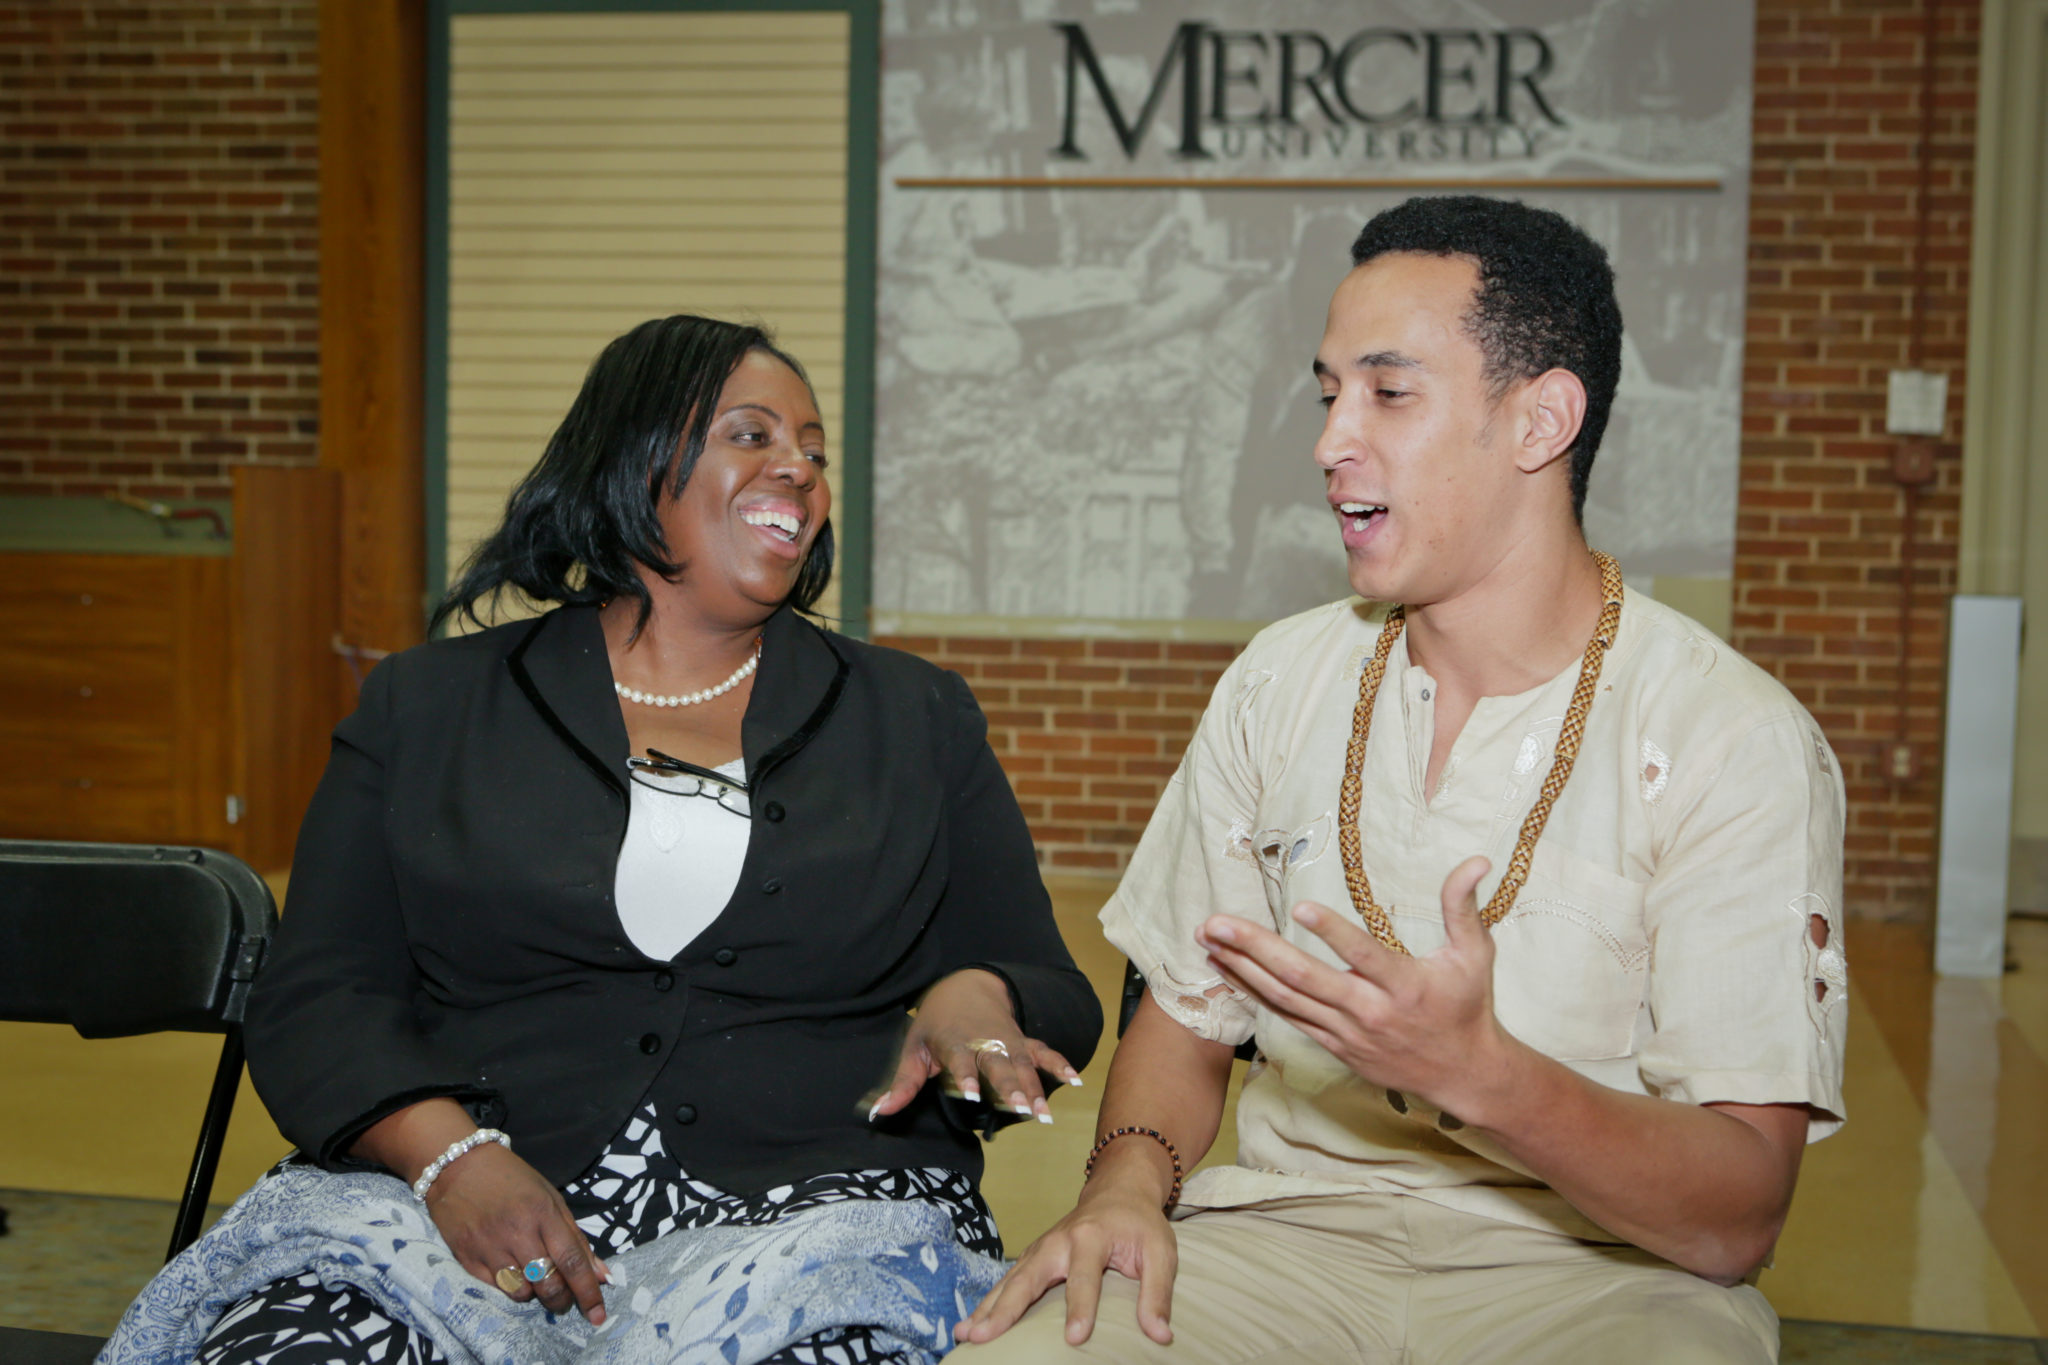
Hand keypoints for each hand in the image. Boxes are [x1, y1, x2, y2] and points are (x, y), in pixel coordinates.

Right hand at [423, 1143, 609, 1324]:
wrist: (458, 1165)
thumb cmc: (511, 1179)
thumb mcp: (550, 1197)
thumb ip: (576, 1238)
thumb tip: (601, 1275)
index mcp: (543, 1212)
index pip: (572, 1261)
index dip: (588, 1292)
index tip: (598, 1315)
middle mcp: (517, 1231)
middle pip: (548, 1285)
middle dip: (561, 1300)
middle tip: (563, 1296)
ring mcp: (489, 1246)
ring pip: (521, 1293)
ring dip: (534, 1294)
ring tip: (533, 1277)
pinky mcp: (466, 1257)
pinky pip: (495, 1290)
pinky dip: (508, 1287)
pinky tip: (509, 1270)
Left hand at [868, 968, 1080, 1124]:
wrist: (966, 985)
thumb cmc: (935, 1023)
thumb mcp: (914, 1048)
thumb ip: (903, 1082)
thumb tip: (879, 1113)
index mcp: (954, 1041)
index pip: (960, 1060)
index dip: (966, 1076)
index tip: (970, 1095)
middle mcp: (984, 1041)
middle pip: (998, 1065)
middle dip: (1010, 1087)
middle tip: (1022, 1110)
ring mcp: (1007, 1041)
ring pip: (1023, 1064)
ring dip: (1035, 1088)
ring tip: (1044, 1115)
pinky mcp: (1023, 1042)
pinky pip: (1044, 1052)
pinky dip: (1060, 1064)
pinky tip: (1075, 1080)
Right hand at [955, 1143, 1178, 1346]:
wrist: (1117, 1190)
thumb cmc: (1140, 1224)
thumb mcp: (1161, 1252)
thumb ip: (1158, 1293)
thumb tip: (1160, 1335)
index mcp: (1091, 1237)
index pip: (1084, 1278)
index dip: (1080, 1308)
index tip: (1074, 1338)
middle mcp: (1058, 1241)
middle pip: (1028, 1277)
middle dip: (1006, 1309)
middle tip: (984, 1337)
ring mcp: (1040, 1248)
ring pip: (1010, 1281)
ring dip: (986, 1308)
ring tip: (965, 1335)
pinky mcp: (1033, 1257)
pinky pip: (1007, 1282)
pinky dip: (988, 1302)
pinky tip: (972, 1324)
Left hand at [1195, 855, 1514, 1116]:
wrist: (1463, 1076)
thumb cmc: (1467, 1008)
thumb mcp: (1475, 955)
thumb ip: (1463, 907)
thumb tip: (1477, 859)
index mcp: (1405, 986)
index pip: (1364, 956)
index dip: (1333, 933)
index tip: (1300, 906)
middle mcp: (1370, 1012)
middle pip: (1305, 980)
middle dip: (1256, 950)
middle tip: (1217, 923)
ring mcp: (1347, 1033)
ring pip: (1285, 1000)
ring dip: (1242, 969)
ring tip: (1207, 940)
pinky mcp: (1333, 1046)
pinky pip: (1286, 1017)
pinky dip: (1254, 992)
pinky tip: (1226, 969)